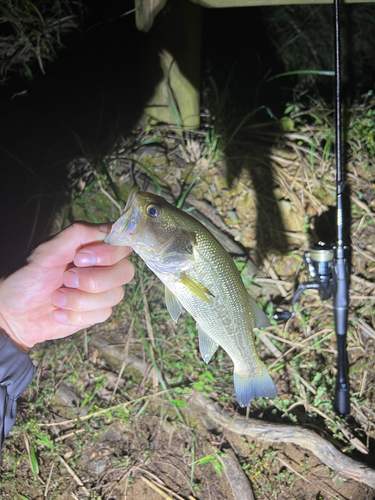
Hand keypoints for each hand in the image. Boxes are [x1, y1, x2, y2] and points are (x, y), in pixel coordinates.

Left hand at [0, 222, 133, 351]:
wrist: (12, 313)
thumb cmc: (26, 276)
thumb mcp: (47, 250)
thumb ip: (78, 234)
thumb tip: (110, 228)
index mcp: (93, 247)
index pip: (122, 245)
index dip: (108, 254)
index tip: (80, 258)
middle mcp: (102, 267)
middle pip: (125, 272)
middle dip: (94, 280)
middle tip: (66, 279)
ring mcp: (101, 291)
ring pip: (115, 296)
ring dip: (81, 300)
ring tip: (56, 298)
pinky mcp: (96, 312)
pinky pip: (103, 314)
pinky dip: (76, 315)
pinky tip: (58, 312)